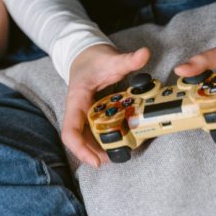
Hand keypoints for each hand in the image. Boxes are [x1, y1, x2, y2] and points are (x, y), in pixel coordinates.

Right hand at [62, 44, 150, 166]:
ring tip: (120, 154)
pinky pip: (95, 133)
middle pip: (80, 141)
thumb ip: (128, 59)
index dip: (80, 149)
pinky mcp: (91, 116)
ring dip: (101, 150)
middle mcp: (77, 112)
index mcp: (76, 101)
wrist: (86, 56)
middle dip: (95, 154)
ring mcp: (83, 116)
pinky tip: (121, 142)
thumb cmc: (93, 60)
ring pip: (87, 140)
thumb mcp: (110, 59)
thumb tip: (145, 54)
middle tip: (116, 159)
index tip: (97, 162)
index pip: (70, 132)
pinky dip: (107, 139)